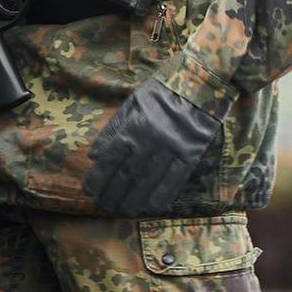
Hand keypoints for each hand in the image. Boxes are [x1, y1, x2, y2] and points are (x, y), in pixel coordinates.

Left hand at [84, 79, 223, 215]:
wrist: (202, 80)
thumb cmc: (163, 91)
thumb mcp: (132, 103)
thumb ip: (113, 130)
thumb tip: (94, 156)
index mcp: (133, 127)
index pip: (109, 161)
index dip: (97, 179)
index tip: (89, 192)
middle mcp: (150, 140)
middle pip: (127, 176)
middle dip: (112, 194)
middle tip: (104, 206)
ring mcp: (172, 149)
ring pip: (148, 182)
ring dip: (133, 201)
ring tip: (122, 211)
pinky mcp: (191, 154)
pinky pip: (174, 181)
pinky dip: (161, 196)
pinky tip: (149, 207)